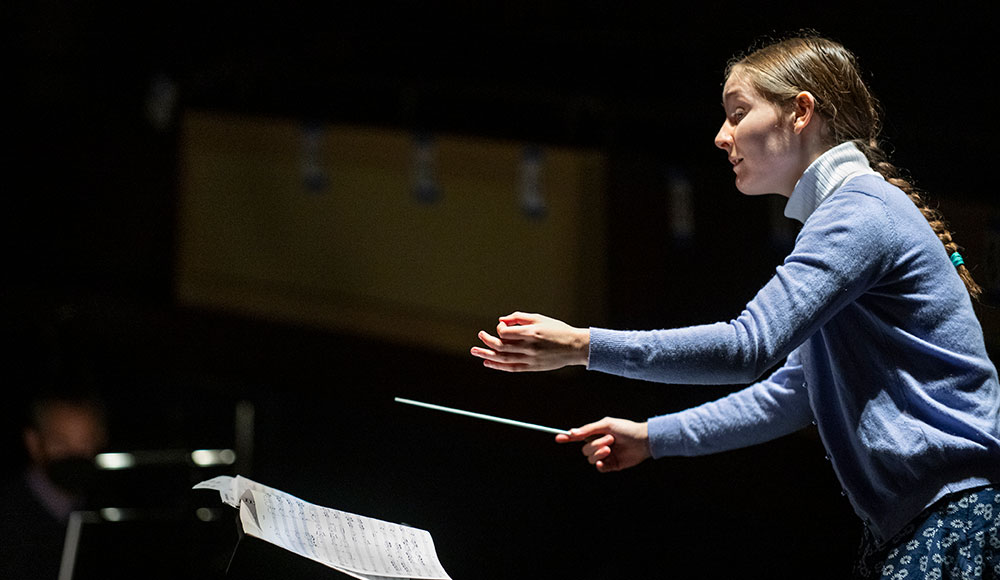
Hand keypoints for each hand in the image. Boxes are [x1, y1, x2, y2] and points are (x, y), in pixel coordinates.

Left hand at [470, 312, 589, 371]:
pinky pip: (511, 368)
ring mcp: (530, 359)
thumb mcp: (539, 318)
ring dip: (486, 355)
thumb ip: (519, 317)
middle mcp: (529, 347)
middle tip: (480, 336)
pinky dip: (497, 366)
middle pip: (501, 346)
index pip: (505, 332)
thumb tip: (501, 320)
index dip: (499, 329)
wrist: (574, 347)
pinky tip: (488, 362)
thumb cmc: (557, 330)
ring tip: (475, 351)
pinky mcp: (532, 367)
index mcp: (530, 333)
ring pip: (503, 358)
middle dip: (487, 340)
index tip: (501, 327)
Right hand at [555, 417, 649, 472]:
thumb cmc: (626, 429)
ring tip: (611, 447)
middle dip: (595, 445)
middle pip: (584, 450)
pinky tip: (604, 460)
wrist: (643, 441)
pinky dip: (599, 464)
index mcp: (596, 434)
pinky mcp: (611, 465)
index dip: (567, 438)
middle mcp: (598, 445)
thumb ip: (589, 429)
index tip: (557, 438)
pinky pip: (599, 468)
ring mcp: (605, 456)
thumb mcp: (606, 424)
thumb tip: (572, 432)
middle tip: (610, 440)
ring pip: (590, 459)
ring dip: (599, 453)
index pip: (578, 437)